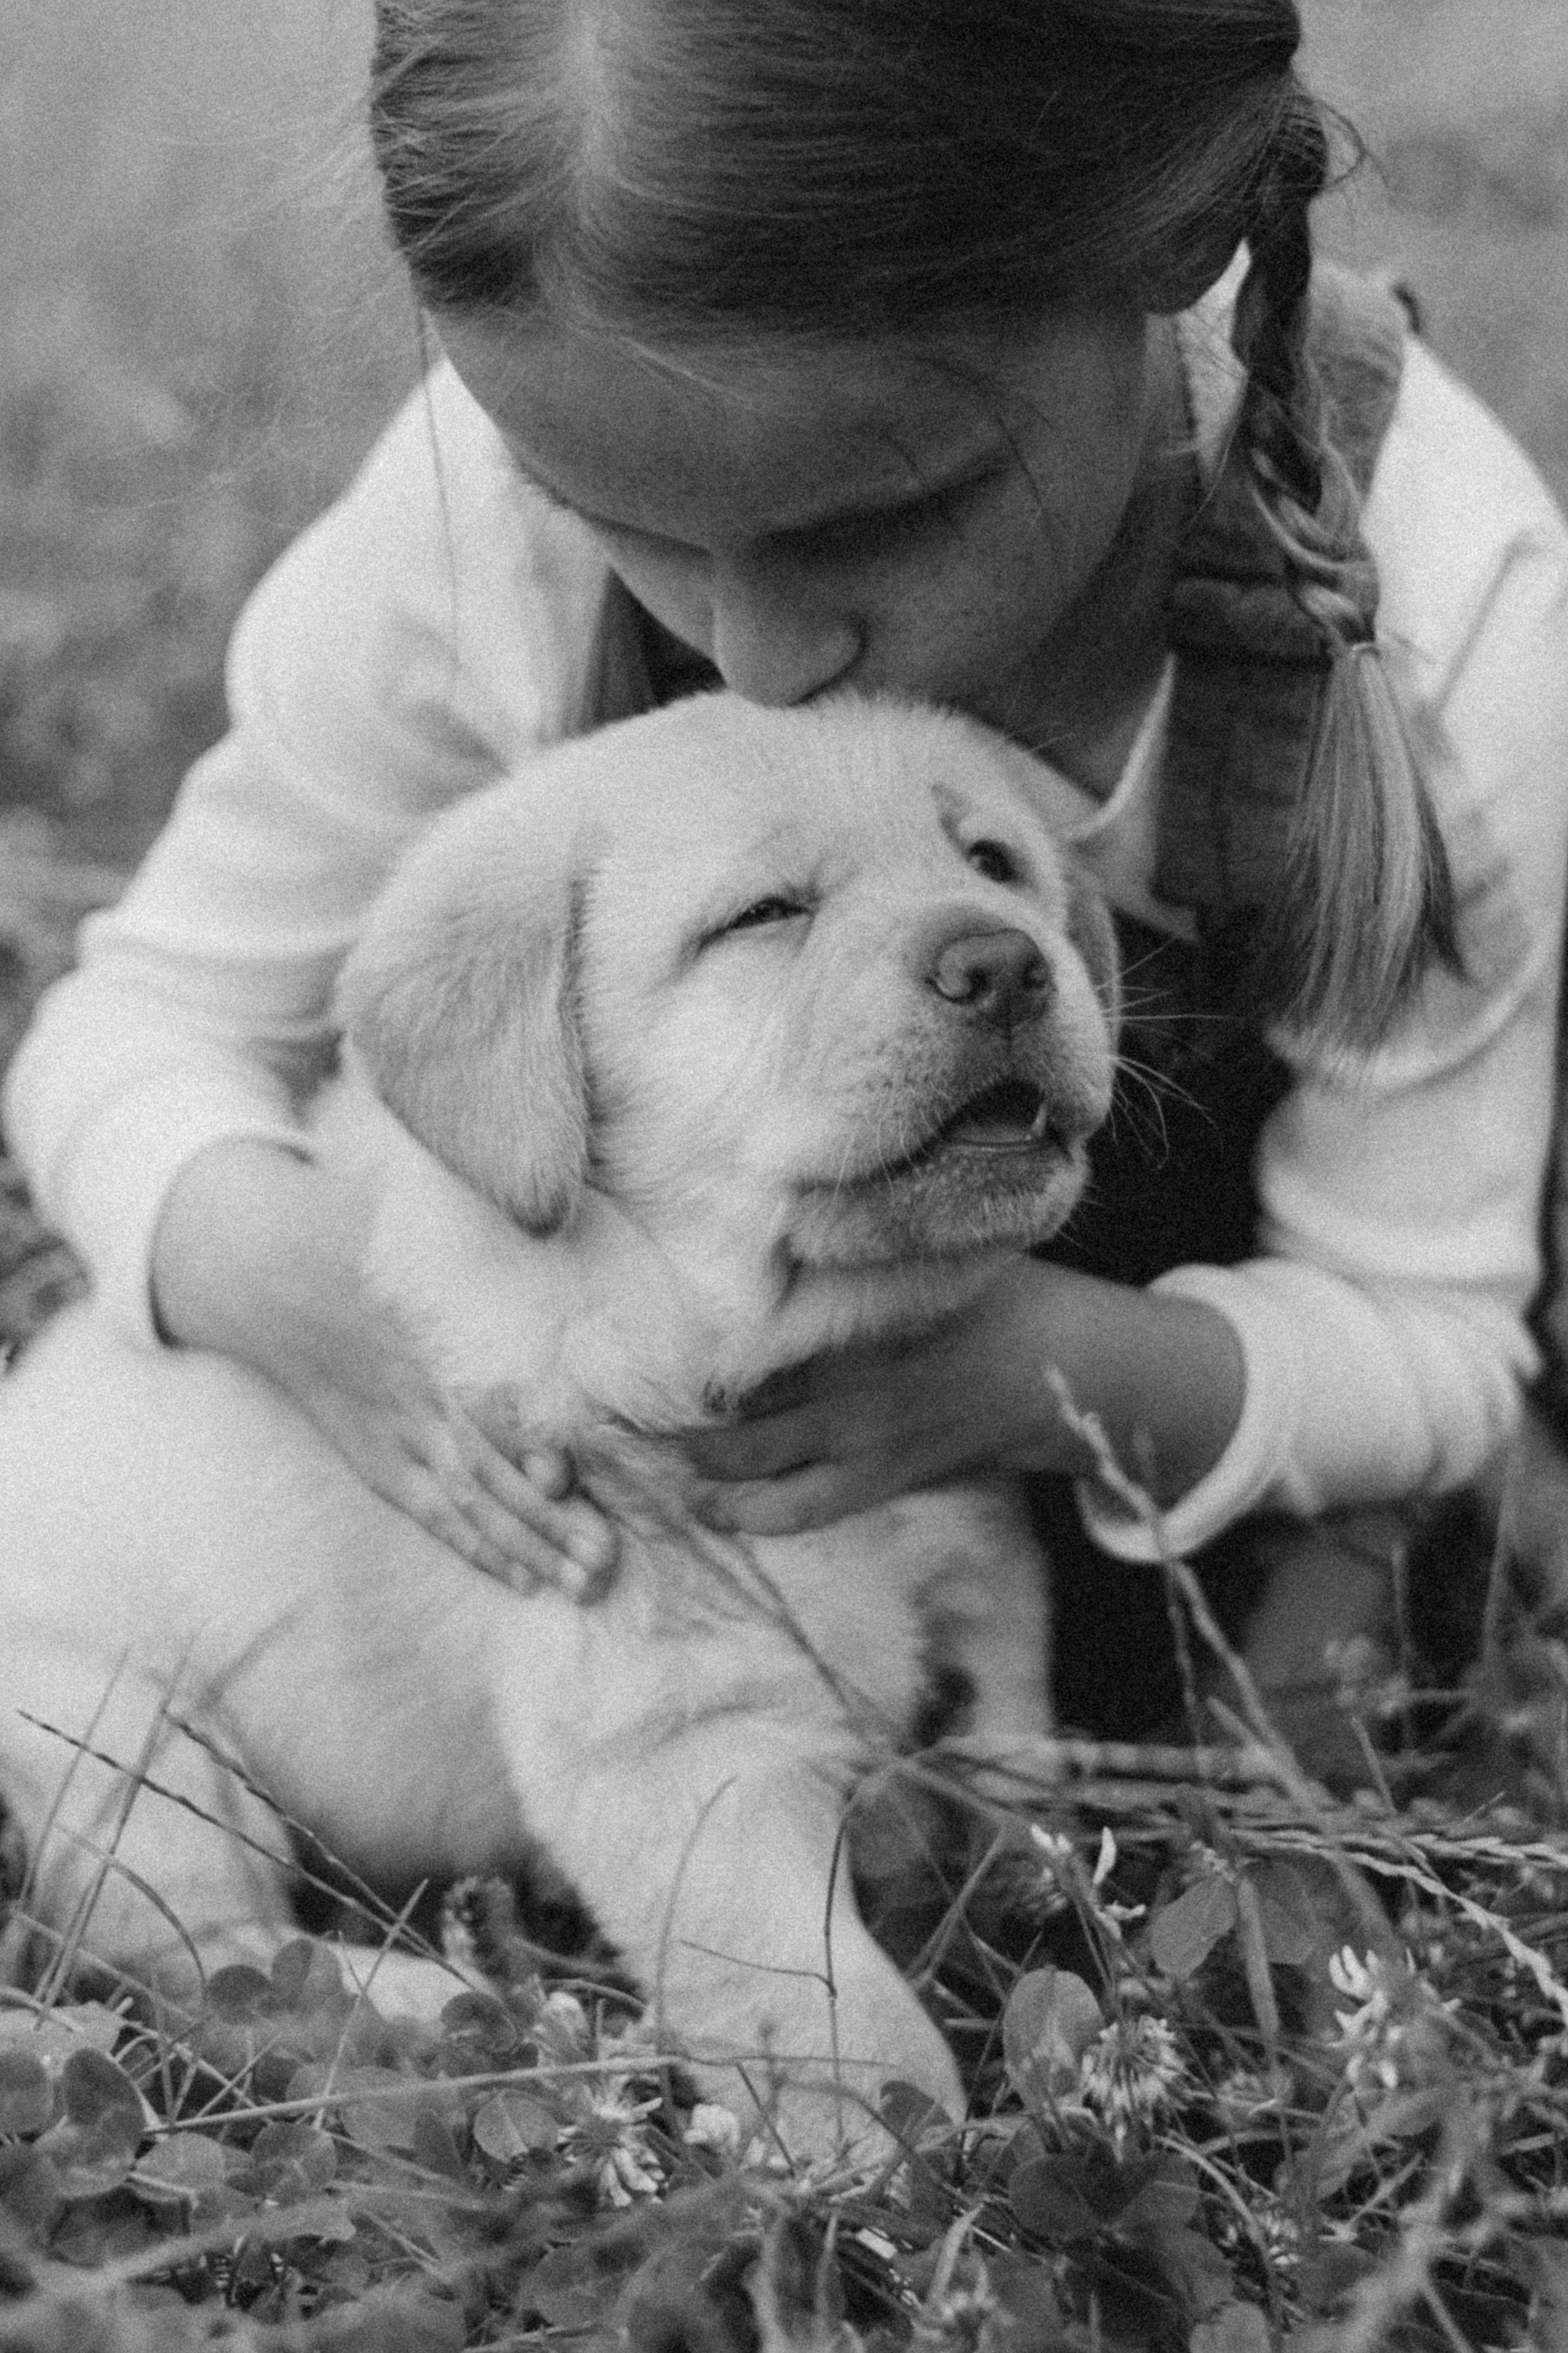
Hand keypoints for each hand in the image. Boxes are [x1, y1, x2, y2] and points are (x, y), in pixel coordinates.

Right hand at [151, 1139, 618, 1599]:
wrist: (261, 1274)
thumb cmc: (354, 1233)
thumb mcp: (406, 1211)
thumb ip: (475, 1214)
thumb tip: (538, 1197)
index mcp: (423, 1336)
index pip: (474, 1401)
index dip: (517, 1442)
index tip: (564, 1477)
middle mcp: (410, 1395)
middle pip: (483, 1469)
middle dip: (544, 1520)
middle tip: (605, 1559)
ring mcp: (390, 1435)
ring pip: (464, 1504)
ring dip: (525, 1547)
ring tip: (584, 1584)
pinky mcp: (375, 1459)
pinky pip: (429, 1514)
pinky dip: (475, 1547)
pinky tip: (523, 1579)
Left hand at [684, 1261, 1244, 1537]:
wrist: (1063, 1370)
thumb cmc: (997, 1296)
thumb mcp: (928, 1256)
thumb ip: (861, 1244)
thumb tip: (796, 1205)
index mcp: (855, 1327)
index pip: (753, 1341)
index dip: (694, 1351)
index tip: (641, 1351)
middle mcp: (851, 1390)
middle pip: (743, 1418)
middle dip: (683, 1429)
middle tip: (629, 1427)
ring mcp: (867, 1443)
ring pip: (767, 1477)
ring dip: (712, 1484)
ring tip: (671, 1482)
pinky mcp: (887, 1479)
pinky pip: (809, 1510)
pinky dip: (762, 1516)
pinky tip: (724, 1515)